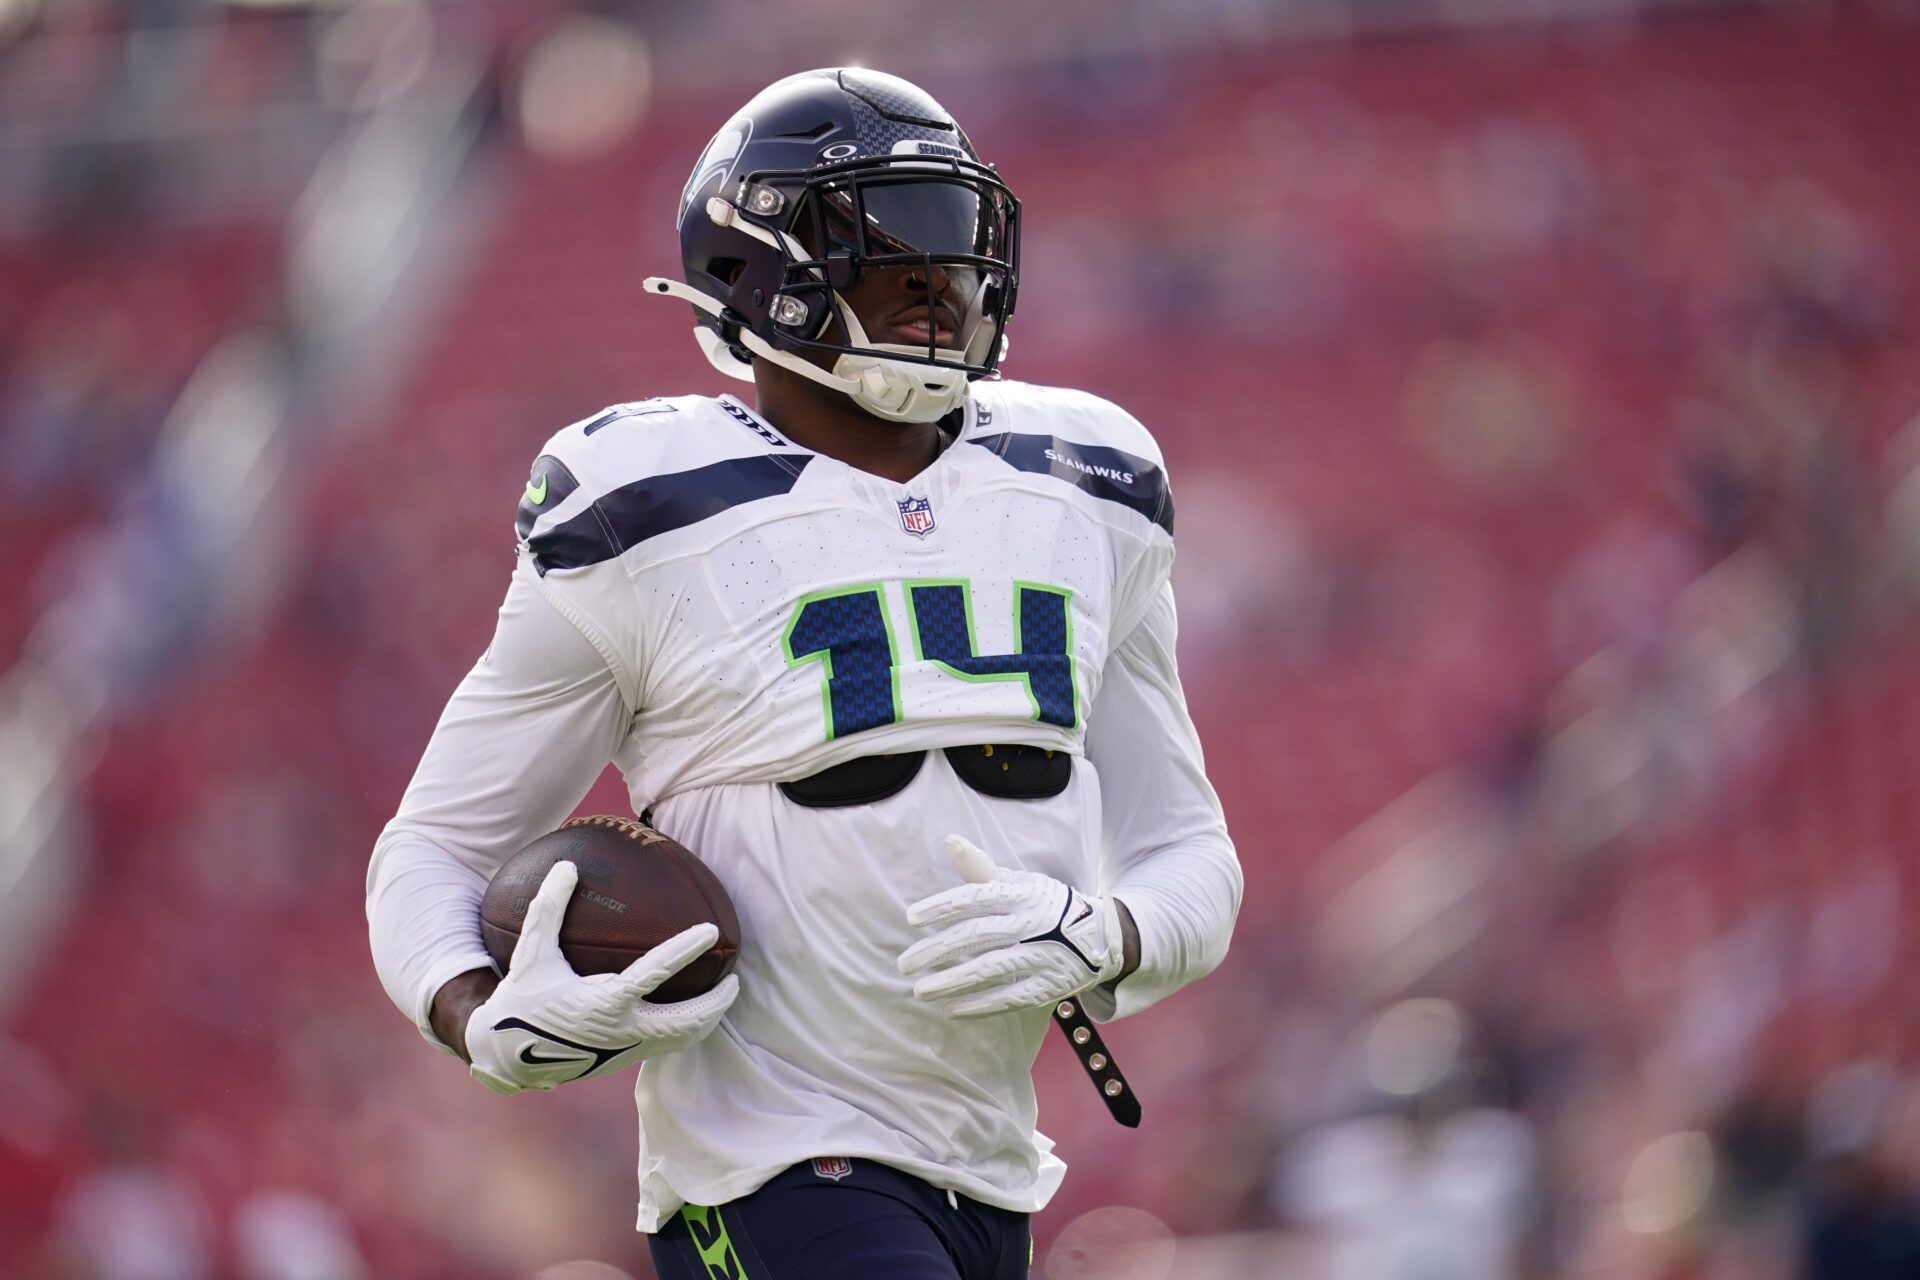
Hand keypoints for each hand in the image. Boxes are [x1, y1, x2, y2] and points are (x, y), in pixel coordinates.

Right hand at [465, 861, 738, 1095]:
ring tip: (722, 998)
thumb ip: (548, 908)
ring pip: (681, 1040)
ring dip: (708, 1020)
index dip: (684, 950)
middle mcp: (622, 1031)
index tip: (710, 930)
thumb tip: (567, 866)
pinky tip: (689, 1012)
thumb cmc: (521, 998)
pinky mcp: (624, 1061)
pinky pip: (666, 1046)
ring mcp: (626, 1051)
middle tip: (735, 979)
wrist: (506, 1058)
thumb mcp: (531, 953)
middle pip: (686, 1021)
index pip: (655, 973)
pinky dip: (685, 1030)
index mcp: (603, 1003)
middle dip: (716, 1003)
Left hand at [898, 835, 1123, 1017]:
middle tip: (905, 964)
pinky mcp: (1049, 986)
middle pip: (977, 936)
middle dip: (937, 950)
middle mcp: (1032, 923)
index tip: (911, 919)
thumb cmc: (1046, 905)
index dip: (942, 907)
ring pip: (990, 970)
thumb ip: (982, 868)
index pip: (976, 897)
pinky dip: (979, 1006)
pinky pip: (1010, 998)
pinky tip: (951, 1009)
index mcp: (1022, 894)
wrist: (1100, 936)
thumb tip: (950, 841)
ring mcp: (1043, 956)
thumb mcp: (1021, 882)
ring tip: (921, 991)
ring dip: (951, 982)